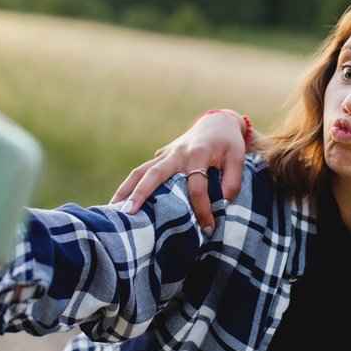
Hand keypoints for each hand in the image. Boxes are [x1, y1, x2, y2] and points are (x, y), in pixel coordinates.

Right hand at [111, 110, 248, 233]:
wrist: (217, 123)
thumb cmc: (228, 143)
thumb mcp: (238, 159)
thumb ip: (233, 182)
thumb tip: (221, 204)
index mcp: (198, 154)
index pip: (196, 186)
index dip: (202, 209)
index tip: (208, 228)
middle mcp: (177, 154)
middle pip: (154, 174)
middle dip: (141, 194)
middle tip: (128, 214)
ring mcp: (165, 154)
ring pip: (141, 171)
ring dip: (125, 189)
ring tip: (112, 209)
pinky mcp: (161, 156)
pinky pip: (143, 171)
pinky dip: (132, 186)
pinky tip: (122, 203)